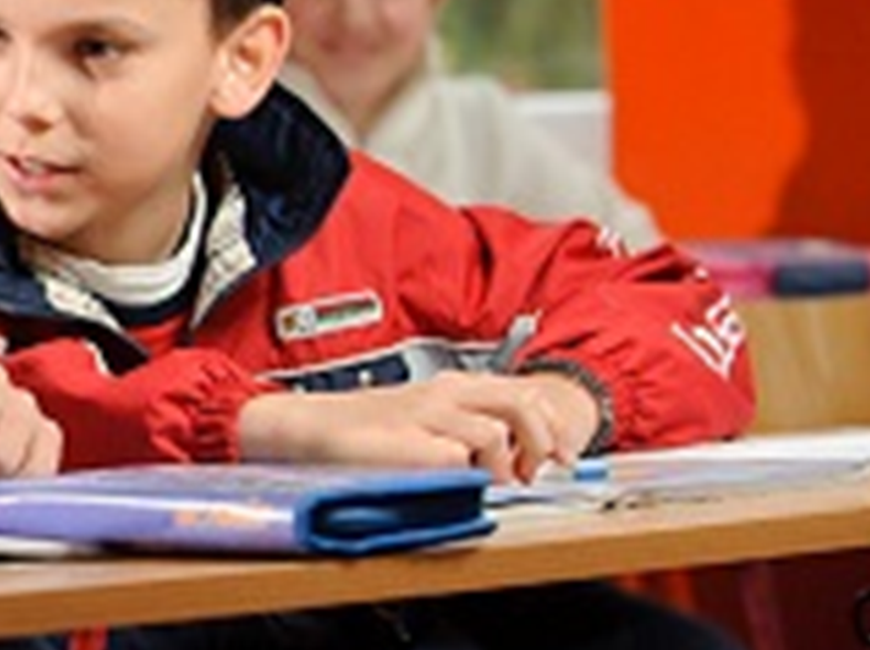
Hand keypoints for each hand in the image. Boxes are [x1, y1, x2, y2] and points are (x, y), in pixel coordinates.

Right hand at [236, 371, 593, 482]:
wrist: (307, 428)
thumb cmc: (362, 431)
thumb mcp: (421, 419)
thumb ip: (463, 428)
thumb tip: (513, 455)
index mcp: (452, 386)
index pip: (525, 393)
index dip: (553, 427)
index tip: (562, 457)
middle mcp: (445, 394)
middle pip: (523, 404)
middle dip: (543, 443)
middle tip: (535, 472)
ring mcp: (428, 416)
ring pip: (497, 431)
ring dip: (503, 465)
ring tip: (489, 483)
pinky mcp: (413, 443)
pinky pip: (461, 458)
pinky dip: (467, 474)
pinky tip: (454, 482)